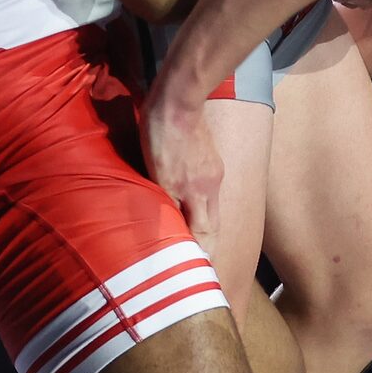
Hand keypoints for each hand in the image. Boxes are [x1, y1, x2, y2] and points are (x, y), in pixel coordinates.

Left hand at [141, 88, 223, 261]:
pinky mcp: (208, 156)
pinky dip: (196, 202)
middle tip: (198, 266)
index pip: (206, 236)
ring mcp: (213, 170)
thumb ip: (167, 202)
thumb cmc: (163, 133)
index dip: (203, 256)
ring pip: (209, 206)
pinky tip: (186, 201)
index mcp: (201, 193)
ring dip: (200, 224)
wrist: (178, 96)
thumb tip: (171, 230)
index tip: (201, 275)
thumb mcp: (158, 173)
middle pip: (211, 224)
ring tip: (190, 240)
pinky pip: (205, 188)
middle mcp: (212, 186)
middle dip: (206, 245)